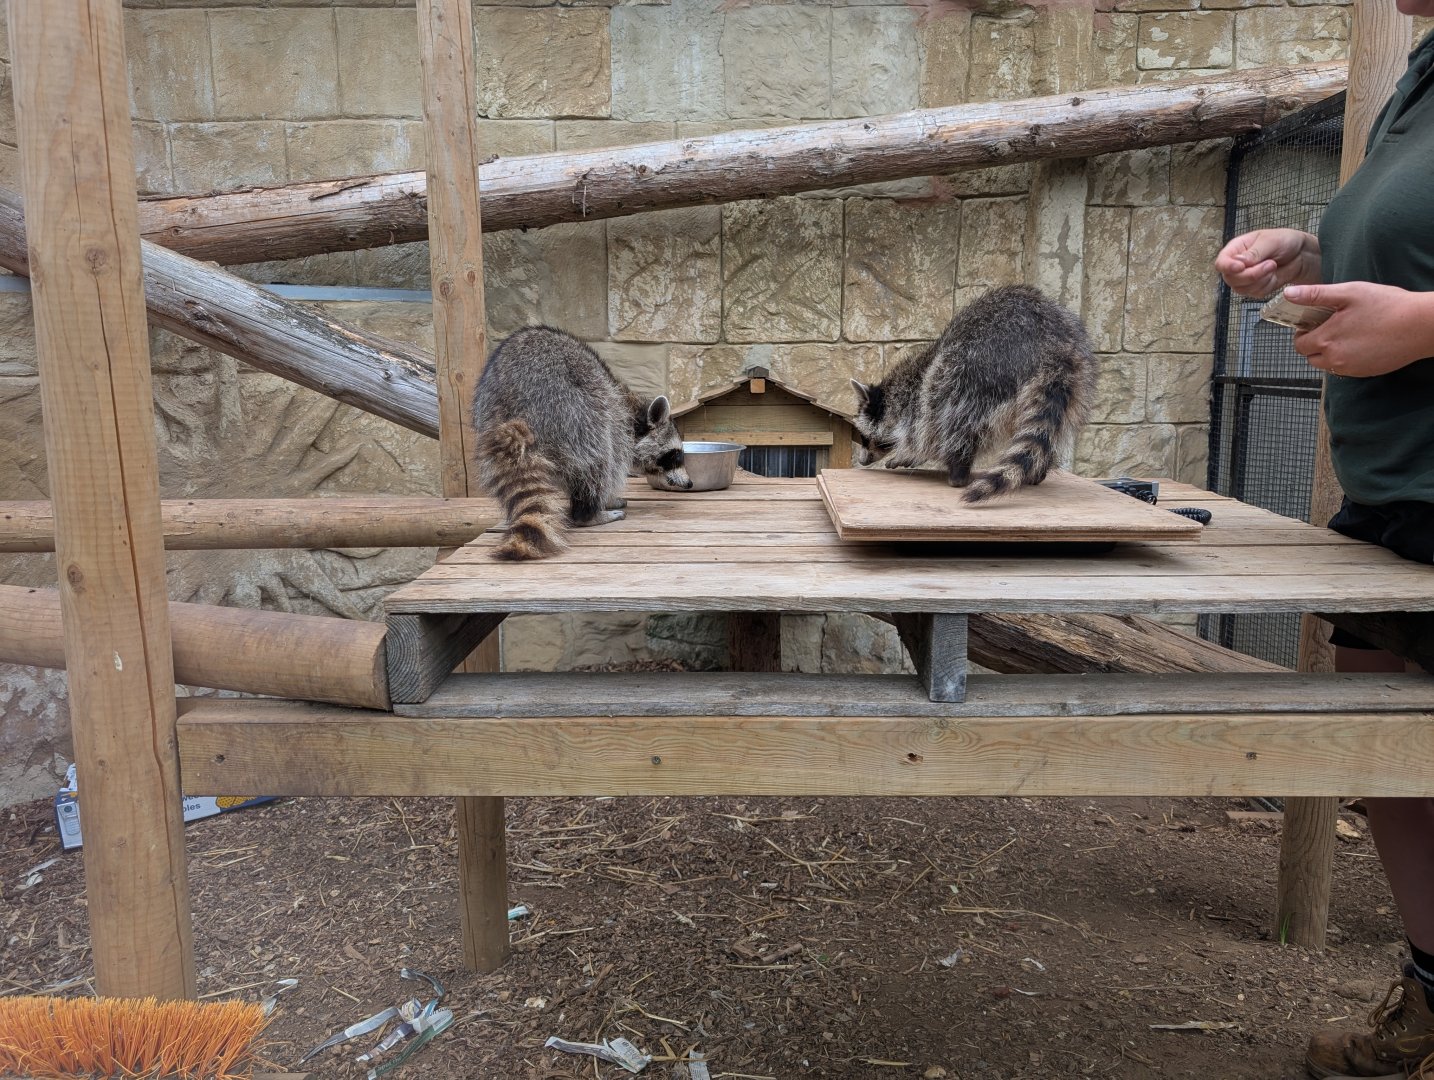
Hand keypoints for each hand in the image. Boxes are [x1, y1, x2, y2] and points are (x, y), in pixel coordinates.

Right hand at [1214, 229, 1321, 297]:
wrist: (1301, 254)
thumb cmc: (1285, 241)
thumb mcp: (1270, 241)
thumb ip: (1254, 252)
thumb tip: (1239, 262)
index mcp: (1236, 249)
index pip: (1221, 262)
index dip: (1228, 267)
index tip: (1240, 267)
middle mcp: (1236, 265)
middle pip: (1231, 278)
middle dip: (1251, 274)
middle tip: (1270, 264)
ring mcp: (1244, 278)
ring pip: (1242, 288)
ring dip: (1261, 279)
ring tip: (1273, 266)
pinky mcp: (1254, 288)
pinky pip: (1255, 293)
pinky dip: (1267, 285)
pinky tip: (1273, 275)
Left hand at [1285, 282, 1433, 377]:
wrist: (1421, 325)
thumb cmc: (1388, 305)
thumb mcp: (1349, 293)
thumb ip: (1315, 295)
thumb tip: (1289, 294)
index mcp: (1326, 340)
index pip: (1299, 344)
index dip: (1303, 333)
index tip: (1313, 323)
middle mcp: (1335, 359)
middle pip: (1311, 356)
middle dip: (1314, 343)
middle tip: (1330, 326)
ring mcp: (1351, 369)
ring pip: (1327, 364)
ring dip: (1329, 352)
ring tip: (1347, 332)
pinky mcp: (1366, 373)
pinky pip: (1346, 368)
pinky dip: (1346, 358)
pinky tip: (1361, 341)